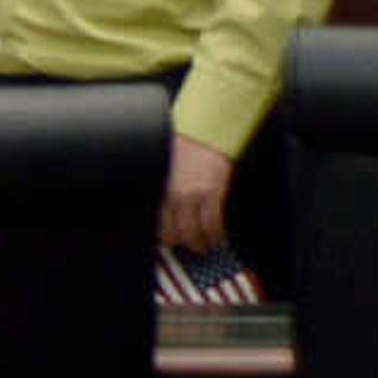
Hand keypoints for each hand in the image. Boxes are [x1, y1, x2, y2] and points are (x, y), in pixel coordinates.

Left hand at [162, 135, 235, 257]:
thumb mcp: (164, 170)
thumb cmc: (183, 147)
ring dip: (202, 243)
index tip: (170, 242)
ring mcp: (195, 195)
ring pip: (196, 232)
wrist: (203, 131)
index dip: (165, 237)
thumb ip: (165, 190)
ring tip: (205, 246)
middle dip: (183, 243)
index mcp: (160, 190)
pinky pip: (215, 222)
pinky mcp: (214, 192)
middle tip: (189, 247)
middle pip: (176, 233)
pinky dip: (217, 233)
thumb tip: (165, 208)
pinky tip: (218, 236)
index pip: (159, 224)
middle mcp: (175, 195)